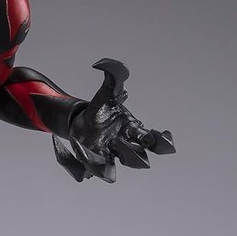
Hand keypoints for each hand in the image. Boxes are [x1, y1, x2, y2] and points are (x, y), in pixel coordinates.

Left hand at [53, 59, 174, 182]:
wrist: (81, 121)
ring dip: (104, 168)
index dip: (161, 143)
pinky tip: (76, 165)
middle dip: (132, 155)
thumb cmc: (102, 109)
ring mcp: (105, 157)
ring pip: (110, 171)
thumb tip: (103, 63)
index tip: (158, 137)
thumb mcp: (108, 92)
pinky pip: (86, 172)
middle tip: (118, 142)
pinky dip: (81, 168)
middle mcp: (123, 148)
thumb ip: (113, 76)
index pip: (153, 141)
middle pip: (135, 159)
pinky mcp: (88, 163)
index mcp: (133, 132)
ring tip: (100, 164)